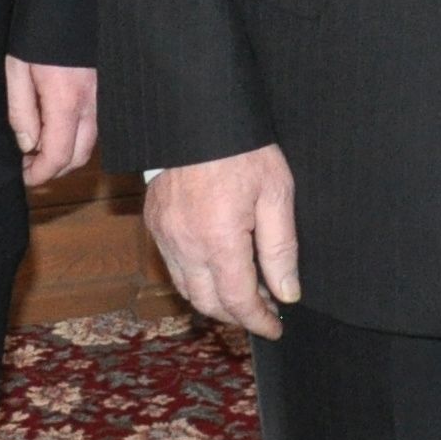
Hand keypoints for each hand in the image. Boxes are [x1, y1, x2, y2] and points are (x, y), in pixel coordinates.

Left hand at [8, 59, 99, 186]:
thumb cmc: (39, 31)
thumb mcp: (17, 70)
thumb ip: (21, 112)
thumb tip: (27, 145)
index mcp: (66, 101)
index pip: (58, 156)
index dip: (39, 174)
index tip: (23, 177)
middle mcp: (91, 104)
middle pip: (79, 156)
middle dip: (55, 168)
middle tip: (29, 165)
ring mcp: (103, 96)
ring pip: (90, 142)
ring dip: (67, 153)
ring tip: (40, 146)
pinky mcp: (106, 88)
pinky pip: (95, 124)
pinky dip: (78, 136)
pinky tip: (58, 125)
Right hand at [148, 145, 300, 337]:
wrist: (198, 112)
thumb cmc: (243, 148)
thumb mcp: (276, 194)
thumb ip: (281, 249)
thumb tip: (287, 293)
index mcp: (219, 239)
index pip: (238, 301)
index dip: (258, 320)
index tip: (276, 326)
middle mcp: (185, 244)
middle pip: (208, 302)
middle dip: (237, 314)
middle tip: (264, 308)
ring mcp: (164, 233)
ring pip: (186, 287)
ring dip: (214, 297)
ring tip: (243, 288)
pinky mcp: (154, 221)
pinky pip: (172, 263)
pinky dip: (194, 274)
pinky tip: (216, 262)